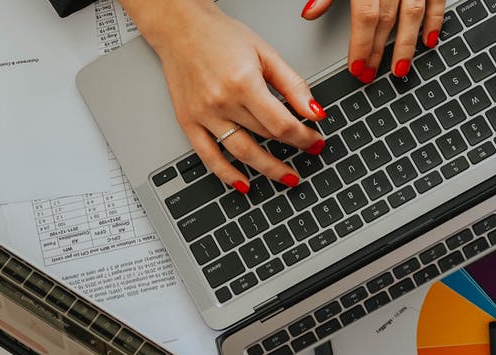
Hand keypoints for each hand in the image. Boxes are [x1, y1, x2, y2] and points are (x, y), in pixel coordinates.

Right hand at [127, 0, 325, 190]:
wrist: (181, 29)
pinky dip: (226, 174)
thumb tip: (315, 112)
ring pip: (241, 152)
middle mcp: (221, 102)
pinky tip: (242, 184)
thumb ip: (293, 85)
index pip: (281, 123)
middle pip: (265, 137)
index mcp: (243, 83)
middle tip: (308, 154)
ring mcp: (203, 115)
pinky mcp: (188, 122)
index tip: (315, 140)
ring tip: (285, 176)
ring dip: (267, 169)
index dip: (303, 137)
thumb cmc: (220, 36)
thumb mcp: (266, 53)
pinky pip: (208, 156)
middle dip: (291, 148)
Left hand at [302, 0, 445, 81]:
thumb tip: (309, 14)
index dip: (362, 45)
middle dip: (379, 51)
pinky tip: (429, 41)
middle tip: (371, 75)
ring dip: (407, 45)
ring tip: (400, 69)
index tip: (357, 67)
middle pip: (388, 20)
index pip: (366, 17)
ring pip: (414, 14)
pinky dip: (435, 21)